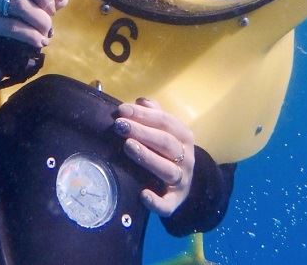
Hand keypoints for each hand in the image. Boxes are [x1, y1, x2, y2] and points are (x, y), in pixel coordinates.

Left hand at [114, 97, 194, 216]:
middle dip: (142, 132)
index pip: (164, 121)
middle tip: (120, 126)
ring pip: (167, 169)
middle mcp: (186, 157)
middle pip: (165, 142)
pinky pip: (168, 204)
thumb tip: (140, 101)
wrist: (185, 182)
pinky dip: (157, 201)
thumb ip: (154, 114)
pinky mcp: (175, 202)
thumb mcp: (166, 129)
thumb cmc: (168, 149)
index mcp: (183, 135)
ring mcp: (182, 180)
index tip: (121, 110)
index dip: (143, 115)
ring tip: (128, 147)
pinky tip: (143, 194)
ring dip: (148, 158)